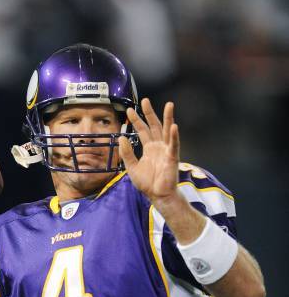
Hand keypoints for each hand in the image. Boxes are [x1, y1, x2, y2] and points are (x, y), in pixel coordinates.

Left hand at [119, 98, 179, 214]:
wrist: (158, 195)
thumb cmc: (147, 183)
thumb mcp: (132, 167)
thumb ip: (127, 153)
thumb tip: (121, 138)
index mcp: (149, 148)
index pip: (142, 130)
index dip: (136, 120)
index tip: (129, 110)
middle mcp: (158, 146)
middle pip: (154, 126)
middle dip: (149, 113)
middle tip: (145, 101)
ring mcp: (166, 150)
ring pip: (167, 131)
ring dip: (168, 118)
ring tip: (169, 105)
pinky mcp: (172, 157)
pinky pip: (174, 145)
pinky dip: (174, 136)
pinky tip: (174, 126)